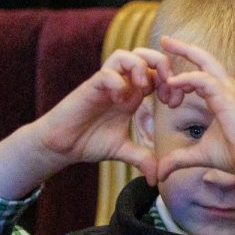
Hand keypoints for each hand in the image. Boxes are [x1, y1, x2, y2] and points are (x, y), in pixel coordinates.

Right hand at [27, 47, 168, 179]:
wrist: (60, 145)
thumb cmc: (89, 141)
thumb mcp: (122, 150)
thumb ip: (142, 158)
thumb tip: (157, 178)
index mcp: (133, 94)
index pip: (159, 73)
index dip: (173, 83)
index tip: (174, 103)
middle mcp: (122, 85)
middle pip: (147, 55)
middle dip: (163, 68)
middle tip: (166, 91)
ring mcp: (106, 84)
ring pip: (126, 56)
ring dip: (141, 68)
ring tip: (143, 89)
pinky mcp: (90, 87)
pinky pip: (107, 73)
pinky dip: (119, 82)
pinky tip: (120, 100)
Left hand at [151, 37, 234, 184]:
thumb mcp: (199, 155)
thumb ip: (178, 159)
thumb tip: (161, 172)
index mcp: (222, 95)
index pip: (201, 72)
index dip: (182, 70)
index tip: (164, 73)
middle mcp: (227, 88)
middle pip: (205, 57)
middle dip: (184, 47)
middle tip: (164, 39)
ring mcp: (230, 90)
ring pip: (205, 62)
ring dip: (184, 53)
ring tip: (164, 46)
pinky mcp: (230, 97)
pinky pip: (205, 79)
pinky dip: (187, 78)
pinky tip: (171, 83)